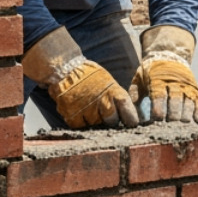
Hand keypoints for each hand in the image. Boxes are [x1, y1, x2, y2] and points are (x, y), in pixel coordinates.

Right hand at [22, 26, 137, 128]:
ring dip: (94, 118)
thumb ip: (118, 98)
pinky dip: (81, 120)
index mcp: (115, 94)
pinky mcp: (73, 117)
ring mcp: (88, 111)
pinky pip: (81, 125)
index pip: (129, 113)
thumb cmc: (91, 76)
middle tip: (104, 111)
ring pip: (96, 125)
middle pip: (112, 122)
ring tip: (88, 105)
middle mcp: (103, 104)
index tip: (130, 123)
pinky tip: (79, 108)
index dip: (131, 120)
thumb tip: (129, 112)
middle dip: (111, 119)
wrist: (66, 71)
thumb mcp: (109, 83)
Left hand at [132, 26, 197, 123]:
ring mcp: (186, 86)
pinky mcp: (196, 90)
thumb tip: (132, 110)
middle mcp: (174, 83)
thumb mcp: (139, 78)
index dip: (159, 106)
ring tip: (183, 123)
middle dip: (174, 112)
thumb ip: (135, 93)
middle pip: (176, 98)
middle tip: (171, 122)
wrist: (169, 56)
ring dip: (187, 113)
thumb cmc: (150, 73)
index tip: (157, 118)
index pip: (159, 94)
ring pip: (189, 100)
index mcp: (158, 80)